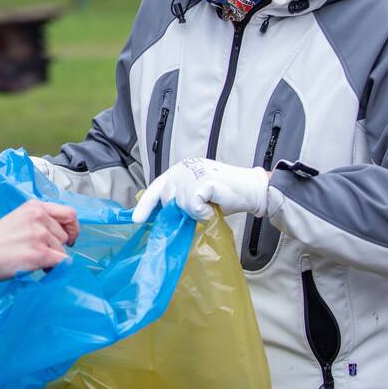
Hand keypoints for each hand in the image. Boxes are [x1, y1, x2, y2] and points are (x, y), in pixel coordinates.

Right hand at [0, 200, 79, 282]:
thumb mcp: (16, 219)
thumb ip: (36, 222)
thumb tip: (56, 236)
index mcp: (33, 207)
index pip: (68, 213)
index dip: (73, 227)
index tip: (70, 237)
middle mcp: (39, 217)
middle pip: (66, 235)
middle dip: (59, 246)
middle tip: (47, 254)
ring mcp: (40, 235)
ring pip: (63, 250)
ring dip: (54, 259)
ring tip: (36, 262)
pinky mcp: (40, 253)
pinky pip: (62, 262)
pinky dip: (56, 269)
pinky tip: (43, 270)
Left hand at [132, 157, 269, 222]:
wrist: (250, 191)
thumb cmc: (224, 195)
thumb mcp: (196, 196)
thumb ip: (180, 201)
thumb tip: (162, 216)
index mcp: (179, 169)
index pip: (156, 187)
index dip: (146, 205)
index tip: (137, 220)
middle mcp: (182, 168)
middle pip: (167, 199)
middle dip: (180, 211)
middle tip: (201, 208)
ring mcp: (191, 173)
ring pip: (180, 206)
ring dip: (195, 212)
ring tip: (211, 204)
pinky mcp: (201, 181)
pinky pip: (193, 209)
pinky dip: (204, 213)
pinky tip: (215, 206)